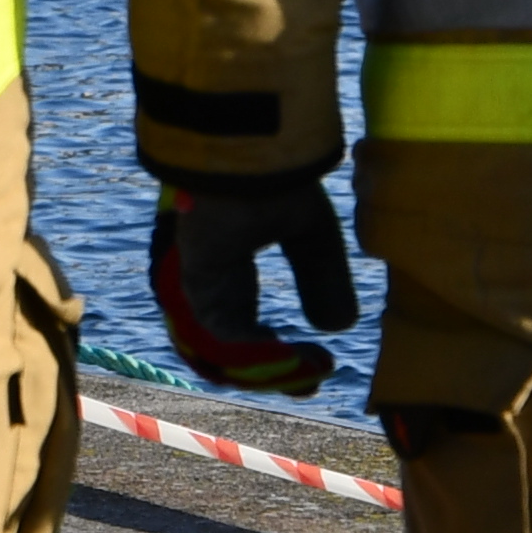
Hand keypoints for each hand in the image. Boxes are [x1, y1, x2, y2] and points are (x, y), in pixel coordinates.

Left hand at [150, 172, 357, 397]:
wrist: (250, 150)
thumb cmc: (272, 178)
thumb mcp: (311, 237)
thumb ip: (322, 280)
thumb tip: (336, 330)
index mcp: (226, 266)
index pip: (240, 327)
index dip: (274, 355)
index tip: (314, 367)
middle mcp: (206, 282)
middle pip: (225, 350)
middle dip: (269, 374)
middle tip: (311, 382)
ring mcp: (195, 285)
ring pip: (221, 352)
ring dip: (268, 370)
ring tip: (310, 374)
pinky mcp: (195, 283)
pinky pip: (223, 338)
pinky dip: (259, 356)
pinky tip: (298, 358)